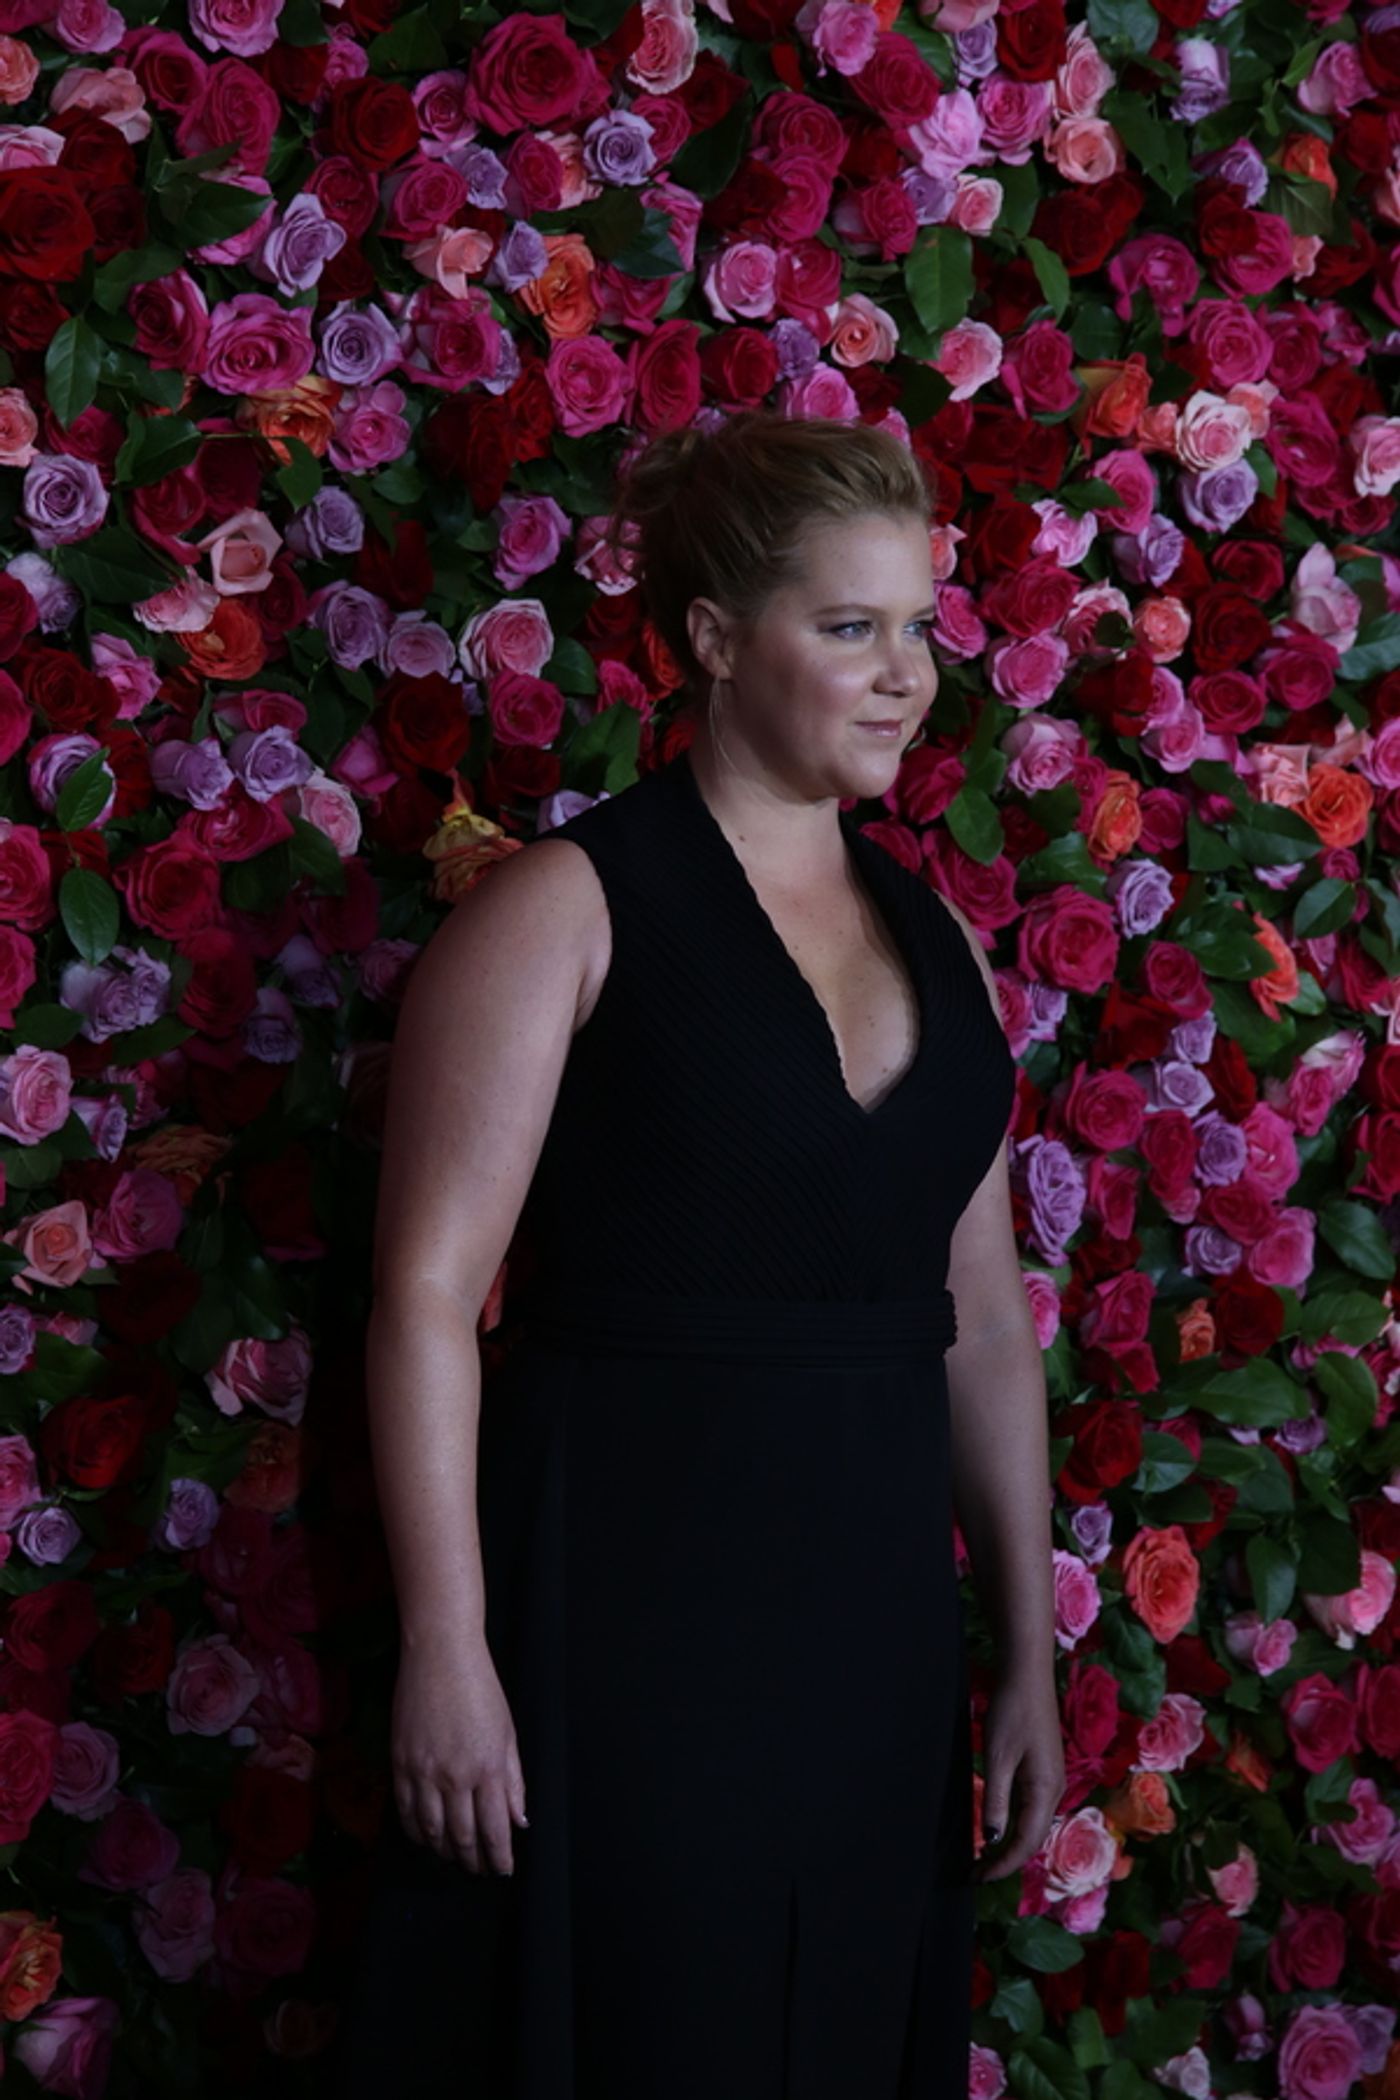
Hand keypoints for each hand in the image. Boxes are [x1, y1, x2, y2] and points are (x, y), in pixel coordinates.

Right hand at [390, 1642, 528, 1875]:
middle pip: (463, 1836)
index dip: (499, 1857)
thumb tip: (519, 1820)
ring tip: (453, 1856)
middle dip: (473, 1860)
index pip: (495, 1830)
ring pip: (432, 1830)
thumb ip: (513, 1780)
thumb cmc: (480, 1688)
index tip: (503, 1869)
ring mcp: (424, 1771)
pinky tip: (424, 1837)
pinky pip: (405, 1810)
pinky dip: (415, 1831)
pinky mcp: (400, 1762)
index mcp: (488, 1768)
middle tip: (478, 1868)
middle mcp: (456, 1776)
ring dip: (444, 1850)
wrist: (439, 1655)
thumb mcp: (508, 1733)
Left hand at [975, 1659, 1064, 1883]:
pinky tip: (997, 1828)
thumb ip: (996, 1800)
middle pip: (1032, 1838)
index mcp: (1046, 1790)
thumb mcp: (998, 1757)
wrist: (1027, 1674)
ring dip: (1010, 1844)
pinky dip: (1014, 1825)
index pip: (1026, 1843)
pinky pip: (1031, 1808)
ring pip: (1032, 1825)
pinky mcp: (1043, 1770)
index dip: (1002, 1865)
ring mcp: (1051, 1780)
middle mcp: (1054, 1790)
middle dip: (1006, 1860)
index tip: (977, 1878)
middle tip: (975, 1874)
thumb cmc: (1012, 1711)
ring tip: (983, 1858)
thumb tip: (993, 1838)